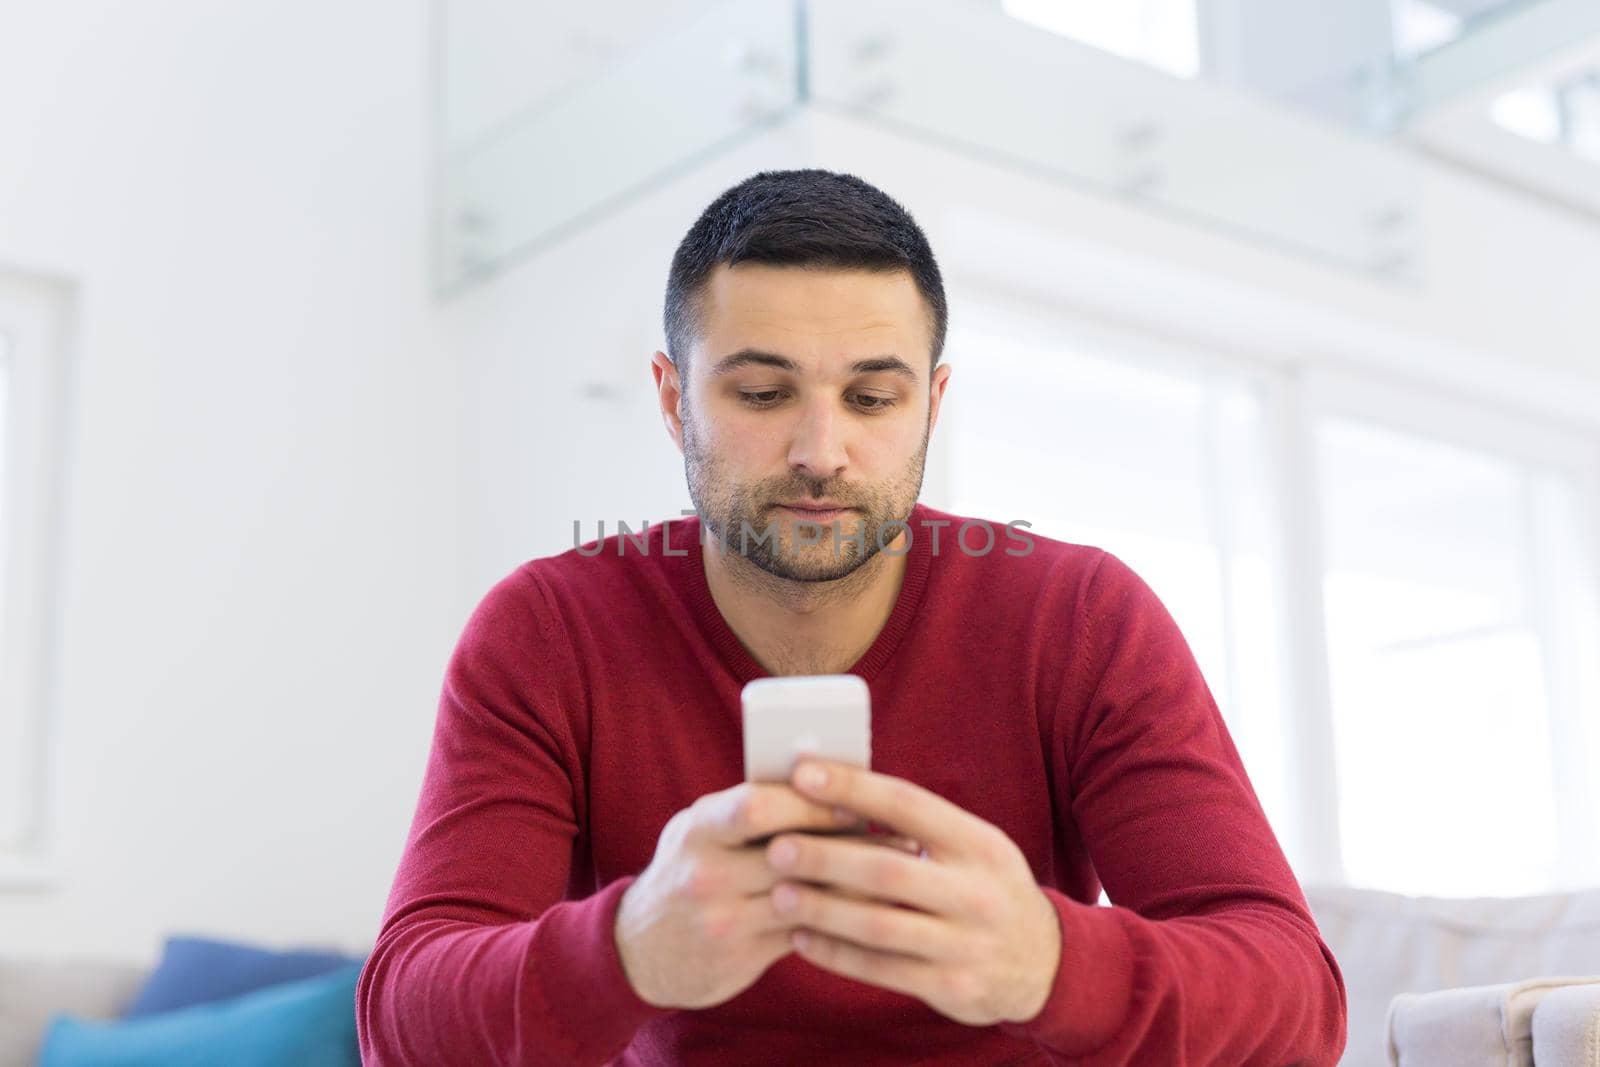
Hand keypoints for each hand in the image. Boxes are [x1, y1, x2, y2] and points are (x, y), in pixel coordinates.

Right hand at [613, 779, 921, 1010]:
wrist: (639, 951)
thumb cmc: (687, 870)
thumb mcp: (701, 830)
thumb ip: (749, 809)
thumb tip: (830, 780)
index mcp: (699, 828)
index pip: (757, 804)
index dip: (811, 801)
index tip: (855, 800)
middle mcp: (705, 873)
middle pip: (791, 853)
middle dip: (848, 844)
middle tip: (897, 837)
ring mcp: (722, 919)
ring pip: (808, 897)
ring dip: (859, 884)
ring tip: (899, 872)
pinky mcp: (741, 957)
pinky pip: (806, 933)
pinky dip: (843, 918)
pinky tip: (874, 908)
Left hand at [765, 758, 1062, 1026]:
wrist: (1044, 960)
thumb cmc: (985, 886)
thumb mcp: (971, 845)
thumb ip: (917, 822)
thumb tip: (835, 784)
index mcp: (978, 842)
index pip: (908, 804)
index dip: (853, 788)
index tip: (802, 775)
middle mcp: (977, 891)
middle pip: (887, 870)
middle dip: (826, 858)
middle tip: (776, 849)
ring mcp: (967, 943)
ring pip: (880, 926)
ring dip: (823, 911)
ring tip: (781, 896)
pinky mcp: (952, 986)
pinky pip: (882, 970)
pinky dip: (837, 955)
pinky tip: (803, 940)